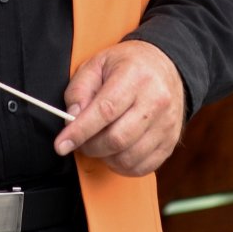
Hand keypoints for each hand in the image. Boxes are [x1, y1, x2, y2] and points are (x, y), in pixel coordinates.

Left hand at [55, 40, 185, 176]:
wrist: (166, 65)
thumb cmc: (129, 65)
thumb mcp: (97, 64)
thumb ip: (80, 89)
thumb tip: (72, 117)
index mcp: (135, 77)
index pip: (105, 111)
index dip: (79, 131)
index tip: (62, 144)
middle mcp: (156, 100)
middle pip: (117, 139)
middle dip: (90, 146)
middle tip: (81, 141)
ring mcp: (166, 123)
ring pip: (128, 157)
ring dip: (106, 158)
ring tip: (100, 144)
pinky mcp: (171, 141)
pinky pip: (142, 167)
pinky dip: (122, 166)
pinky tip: (116, 152)